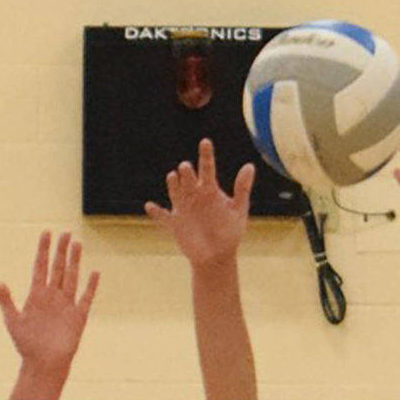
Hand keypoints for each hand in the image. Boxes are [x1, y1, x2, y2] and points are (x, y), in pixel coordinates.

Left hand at [0, 231, 98, 384]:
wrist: (43, 364)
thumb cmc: (26, 345)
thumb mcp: (13, 320)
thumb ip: (6, 300)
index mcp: (37, 295)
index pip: (40, 266)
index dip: (43, 250)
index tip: (46, 233)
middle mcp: (52, 297)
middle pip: (58, 268)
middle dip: (61, 250)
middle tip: (65, 233)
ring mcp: (66, 305)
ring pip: (72, 277)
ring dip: (75, 261)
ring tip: (77, 244)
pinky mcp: (78, 317)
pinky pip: (85, 298)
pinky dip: (90, 286)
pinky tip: (95, 272)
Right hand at [145, 137, 253, 266]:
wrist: (217, 257)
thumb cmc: (230, 233)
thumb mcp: (238, 211)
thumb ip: (242, 189)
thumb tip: (250, 166)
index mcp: (210, 190)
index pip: (207, 167)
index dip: (205, 154)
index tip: (205, 142)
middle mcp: (194, 195)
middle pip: (188, 177)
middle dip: (186, 172)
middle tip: (187, 167)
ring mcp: (183, 208)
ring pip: (175, 191)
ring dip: (173, 183)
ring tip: (173, 177)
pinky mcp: (175, 224)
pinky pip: (163, 216)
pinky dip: (156, 212)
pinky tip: (149, 205)